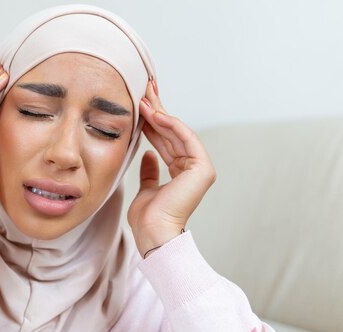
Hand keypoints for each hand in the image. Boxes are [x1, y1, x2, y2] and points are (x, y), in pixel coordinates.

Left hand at [127, 79, 216, 256]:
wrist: (153, 233)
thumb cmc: (147, 217)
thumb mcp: (146, 188)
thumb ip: (150, 171)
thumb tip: (148, 155)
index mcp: (182, 172)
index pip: (166, 140)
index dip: (153, 121)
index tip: (140, 102)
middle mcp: (193, 168)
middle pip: (172, 132)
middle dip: (158, 109)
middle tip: (145, 87)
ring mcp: (200, 167)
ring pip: (177, 132)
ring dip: (160, 113)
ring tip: (144, 97)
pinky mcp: (202, 168)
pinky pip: (185, 139)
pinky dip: (170, 125)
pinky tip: (155, 113)